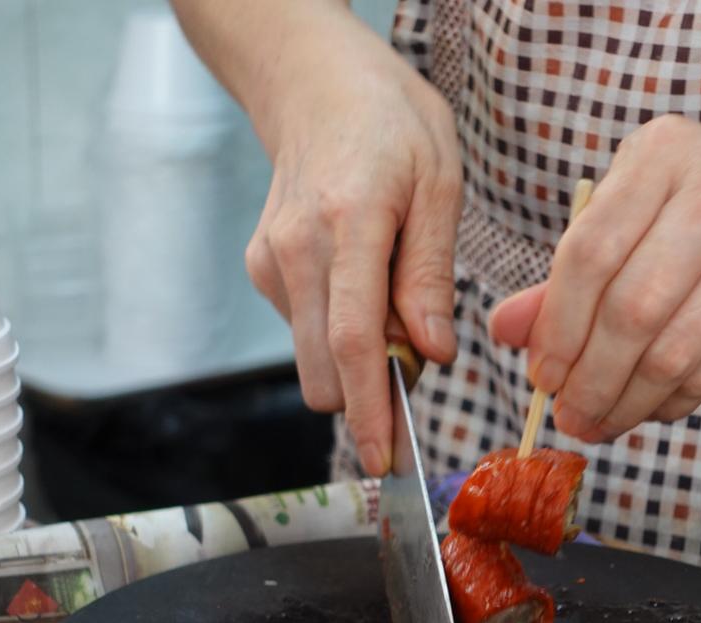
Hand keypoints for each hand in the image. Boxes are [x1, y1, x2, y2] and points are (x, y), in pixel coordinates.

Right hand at [240, 7, 461, 474]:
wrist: (317, 85)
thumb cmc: (392, 126)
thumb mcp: (439, 185)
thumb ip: (431, 276)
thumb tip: (430, 355)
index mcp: (349, 222)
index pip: (352, 339)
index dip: (369, 409)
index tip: (382, 458)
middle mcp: (297, 248)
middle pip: (321, 369)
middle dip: (367, 397)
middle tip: (415, 370)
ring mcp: (271, 261)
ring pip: (312, 358)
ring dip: (356, 360)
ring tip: (394, 298)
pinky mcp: (261, 268)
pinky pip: (305, 330)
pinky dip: (338, 330)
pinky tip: (361, 280)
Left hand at [489, 116, 700, 442]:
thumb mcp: (635, 217)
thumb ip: (568, 272)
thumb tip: (504, 331)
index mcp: (663, 152)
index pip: (590, 251)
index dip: (557, 325)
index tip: (540, 374)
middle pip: (632, 307)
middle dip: (590, 377)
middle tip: (568, 414)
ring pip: (674, 348)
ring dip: (627, 401)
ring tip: (599, 422)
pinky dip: (672, 401)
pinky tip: (649, 409)